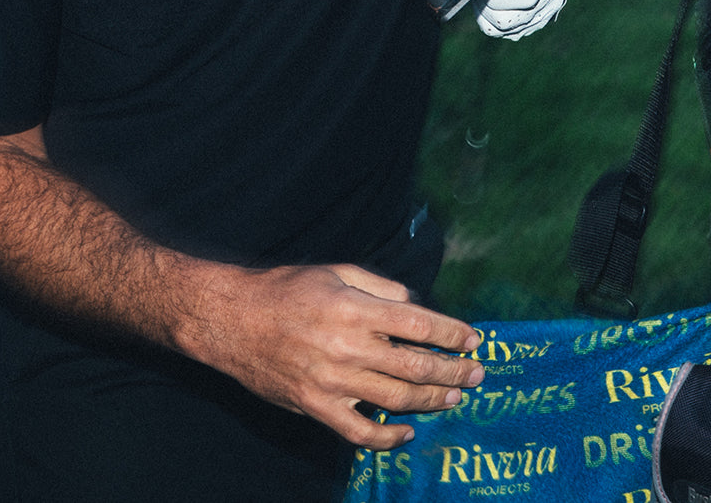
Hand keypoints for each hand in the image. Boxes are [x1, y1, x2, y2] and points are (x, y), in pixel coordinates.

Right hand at [179, 262, 483, 448]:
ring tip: (454, 398)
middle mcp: (347, 346)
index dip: (451, 333)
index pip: (417, 322)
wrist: (233, 320)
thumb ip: (380, 287)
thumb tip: (417, 306)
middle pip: (414, 366)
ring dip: (432, 401)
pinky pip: (359, 432)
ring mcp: (331, 381)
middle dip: (452, 371)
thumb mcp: (336, 271)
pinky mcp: (316, 407)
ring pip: (395, 399)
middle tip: (477, 375)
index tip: (474, 339)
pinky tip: (407, 433)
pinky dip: (388, 438)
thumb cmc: (287, 289)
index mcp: (354, 308)